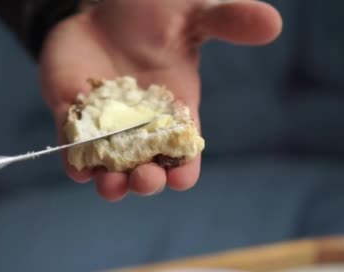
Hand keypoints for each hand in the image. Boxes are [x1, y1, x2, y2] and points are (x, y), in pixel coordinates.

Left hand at [39, 0, 281, 200]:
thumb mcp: (191, 16)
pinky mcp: (72, 116)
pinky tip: (76, 162)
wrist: (101, 9)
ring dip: (109, 182)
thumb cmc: (152, 17)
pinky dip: (73, 158)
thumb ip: (227, 21)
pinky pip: (71, 146)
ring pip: (106, 169)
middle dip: (145, 182)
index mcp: (174, 116)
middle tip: (143, 179)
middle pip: (146, 171)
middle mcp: (139, 130)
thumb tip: (272, 22)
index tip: (180, 178)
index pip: (183, 157)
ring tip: (110, 183)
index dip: (183, 173)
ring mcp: (104, 127)